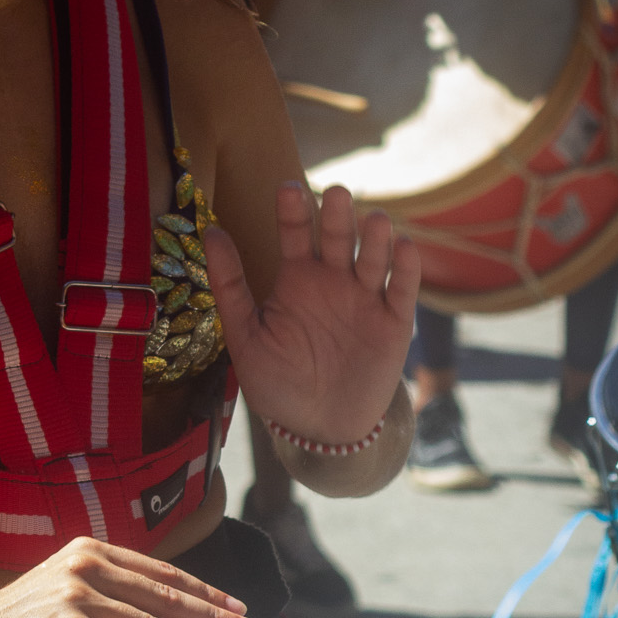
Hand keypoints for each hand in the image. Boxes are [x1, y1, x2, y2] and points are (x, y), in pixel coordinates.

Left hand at [204, 182, 418, 442]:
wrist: (318, 429)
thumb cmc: (277, 382)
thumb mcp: (245, 336)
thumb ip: (230, 286)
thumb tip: (211, 231)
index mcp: (297, 278)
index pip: (296, 233)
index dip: (294, 211)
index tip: (287, 188)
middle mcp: (333, 280)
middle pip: (339, 236)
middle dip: (338, 215)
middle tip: (336, 194)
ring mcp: (366, 298)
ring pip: (373, 256)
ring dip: (375, 237)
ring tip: (373, 221)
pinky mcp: (394, 322)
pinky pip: (402, 289)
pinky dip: (406, 268)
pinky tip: (403, 248)